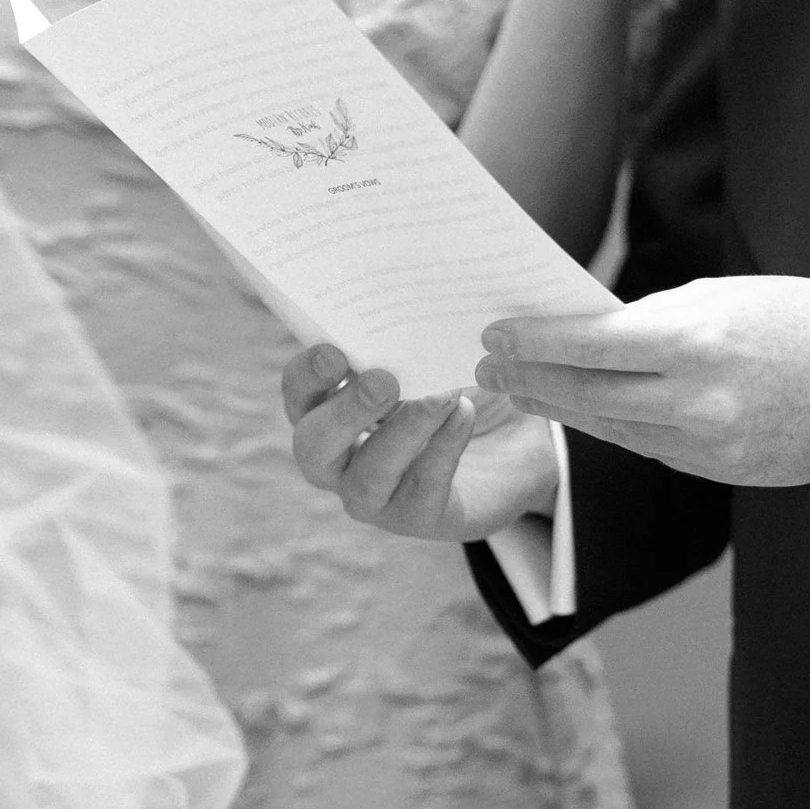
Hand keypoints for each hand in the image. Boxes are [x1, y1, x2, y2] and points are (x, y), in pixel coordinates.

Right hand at [282, 345, 560, 541]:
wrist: (512, 442)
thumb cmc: (454, 386)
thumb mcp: (428, 354)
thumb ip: (403, 334)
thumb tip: (408, 291)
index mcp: (327, 411)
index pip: (298, 395)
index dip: (306, 376)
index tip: (335, 352)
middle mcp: (338, 460)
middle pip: (314, 444)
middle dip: (344, 412)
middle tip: (383, 380)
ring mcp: (374, 496)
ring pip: (368, 476)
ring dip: (404, 432)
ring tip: (441, 396)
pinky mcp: (418, 518)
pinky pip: (422, 487)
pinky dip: (442, 448)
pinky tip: (462, 415)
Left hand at [475, 276, 809, 486]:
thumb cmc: (794, 318)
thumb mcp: (719, 299)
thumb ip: (648, 321)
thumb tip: (579, 334)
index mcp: (694, 339)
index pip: (587, 344)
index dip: (533, 341)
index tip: (496, 333)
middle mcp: (696, 399)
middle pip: (586, 394)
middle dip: (530, 378)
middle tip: (488, 367)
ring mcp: (707, 444)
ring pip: (609, 430)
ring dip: (559, 410)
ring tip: (521, 391)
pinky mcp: (719, 471)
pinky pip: (647, 450)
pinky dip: (610, 430)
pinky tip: (582, 414)